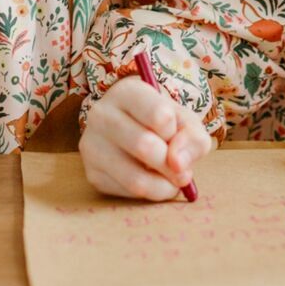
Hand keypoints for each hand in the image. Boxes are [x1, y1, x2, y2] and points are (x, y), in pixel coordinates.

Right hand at [81, 76, 213, 201]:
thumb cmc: (163, 123)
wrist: (134, 130)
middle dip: (172, 165)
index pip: (160, 116)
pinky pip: (127, 193)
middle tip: (183, 171)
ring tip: (172, 180)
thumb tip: (178, 166)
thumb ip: (193, 139)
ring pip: (135, 178)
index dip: (175, 132)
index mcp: (127, 92)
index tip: (174, 134)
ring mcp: (91, 144)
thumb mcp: (185, 121)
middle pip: (145, 147)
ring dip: (164, 185)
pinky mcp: (91, 172)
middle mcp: (101, 114)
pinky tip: (152, 180)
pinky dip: (149, 193)